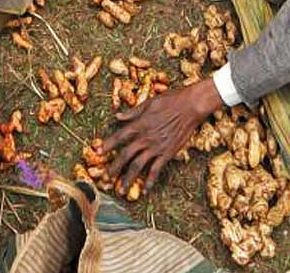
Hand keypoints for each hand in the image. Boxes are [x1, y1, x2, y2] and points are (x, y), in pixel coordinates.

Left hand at [102, 78, 222, 193]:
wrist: (191, 106)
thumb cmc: (171, 100)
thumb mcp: (150, 102)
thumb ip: (133, 112)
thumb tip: (118, 116)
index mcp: (139, 124)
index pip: (119, 137)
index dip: (107, 145)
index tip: (98, 152)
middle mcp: (145, 138)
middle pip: (125, 155)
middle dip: (114, 167)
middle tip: (107, 177)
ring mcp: (156, 147)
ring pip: (138, 166)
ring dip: (128, 178)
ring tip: (121, 189)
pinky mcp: (167, 153)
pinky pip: (156, 170)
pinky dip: (150, 180)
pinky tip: (145, 190)